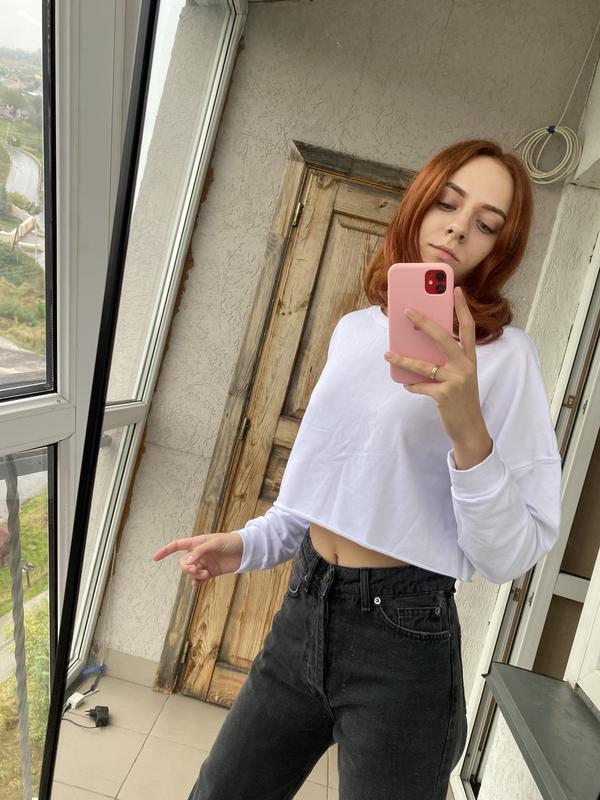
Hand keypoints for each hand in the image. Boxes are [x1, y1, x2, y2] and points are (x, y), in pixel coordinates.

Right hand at [152, 531, 243, 585]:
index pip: (177, 545)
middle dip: (187, 568)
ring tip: (206, 575)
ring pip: (191, 572)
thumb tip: (187, 561)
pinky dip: (197, 582)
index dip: (166, 551)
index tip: (155, 558)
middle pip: (183, 563)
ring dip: (195, 575)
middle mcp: (199, 553)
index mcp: (197, 543)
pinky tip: (199, 583)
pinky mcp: (211, 572)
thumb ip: (200, 552)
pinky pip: (199, 579)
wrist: (246, 551)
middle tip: (198, 570)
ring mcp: (204, 563)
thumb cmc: (231, 542)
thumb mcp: (215, 543)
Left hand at [383, 286, 490, 447]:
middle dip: (423, 322)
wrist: (469, 428)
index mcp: (469, 359)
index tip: (456, 290)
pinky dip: (411, 385)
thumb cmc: (461, 399)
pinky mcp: (444, 395)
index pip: (468, 328)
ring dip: (403, 359)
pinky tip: (405, 384)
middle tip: (407, 311)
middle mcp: (465, 366)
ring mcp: (456, 380)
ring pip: (424, 364)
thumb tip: (417, 348)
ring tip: (389, 353)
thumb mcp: (459, 377)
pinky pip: (420, 385)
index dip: (463, 308)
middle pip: (442, 337)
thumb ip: (446, 361)